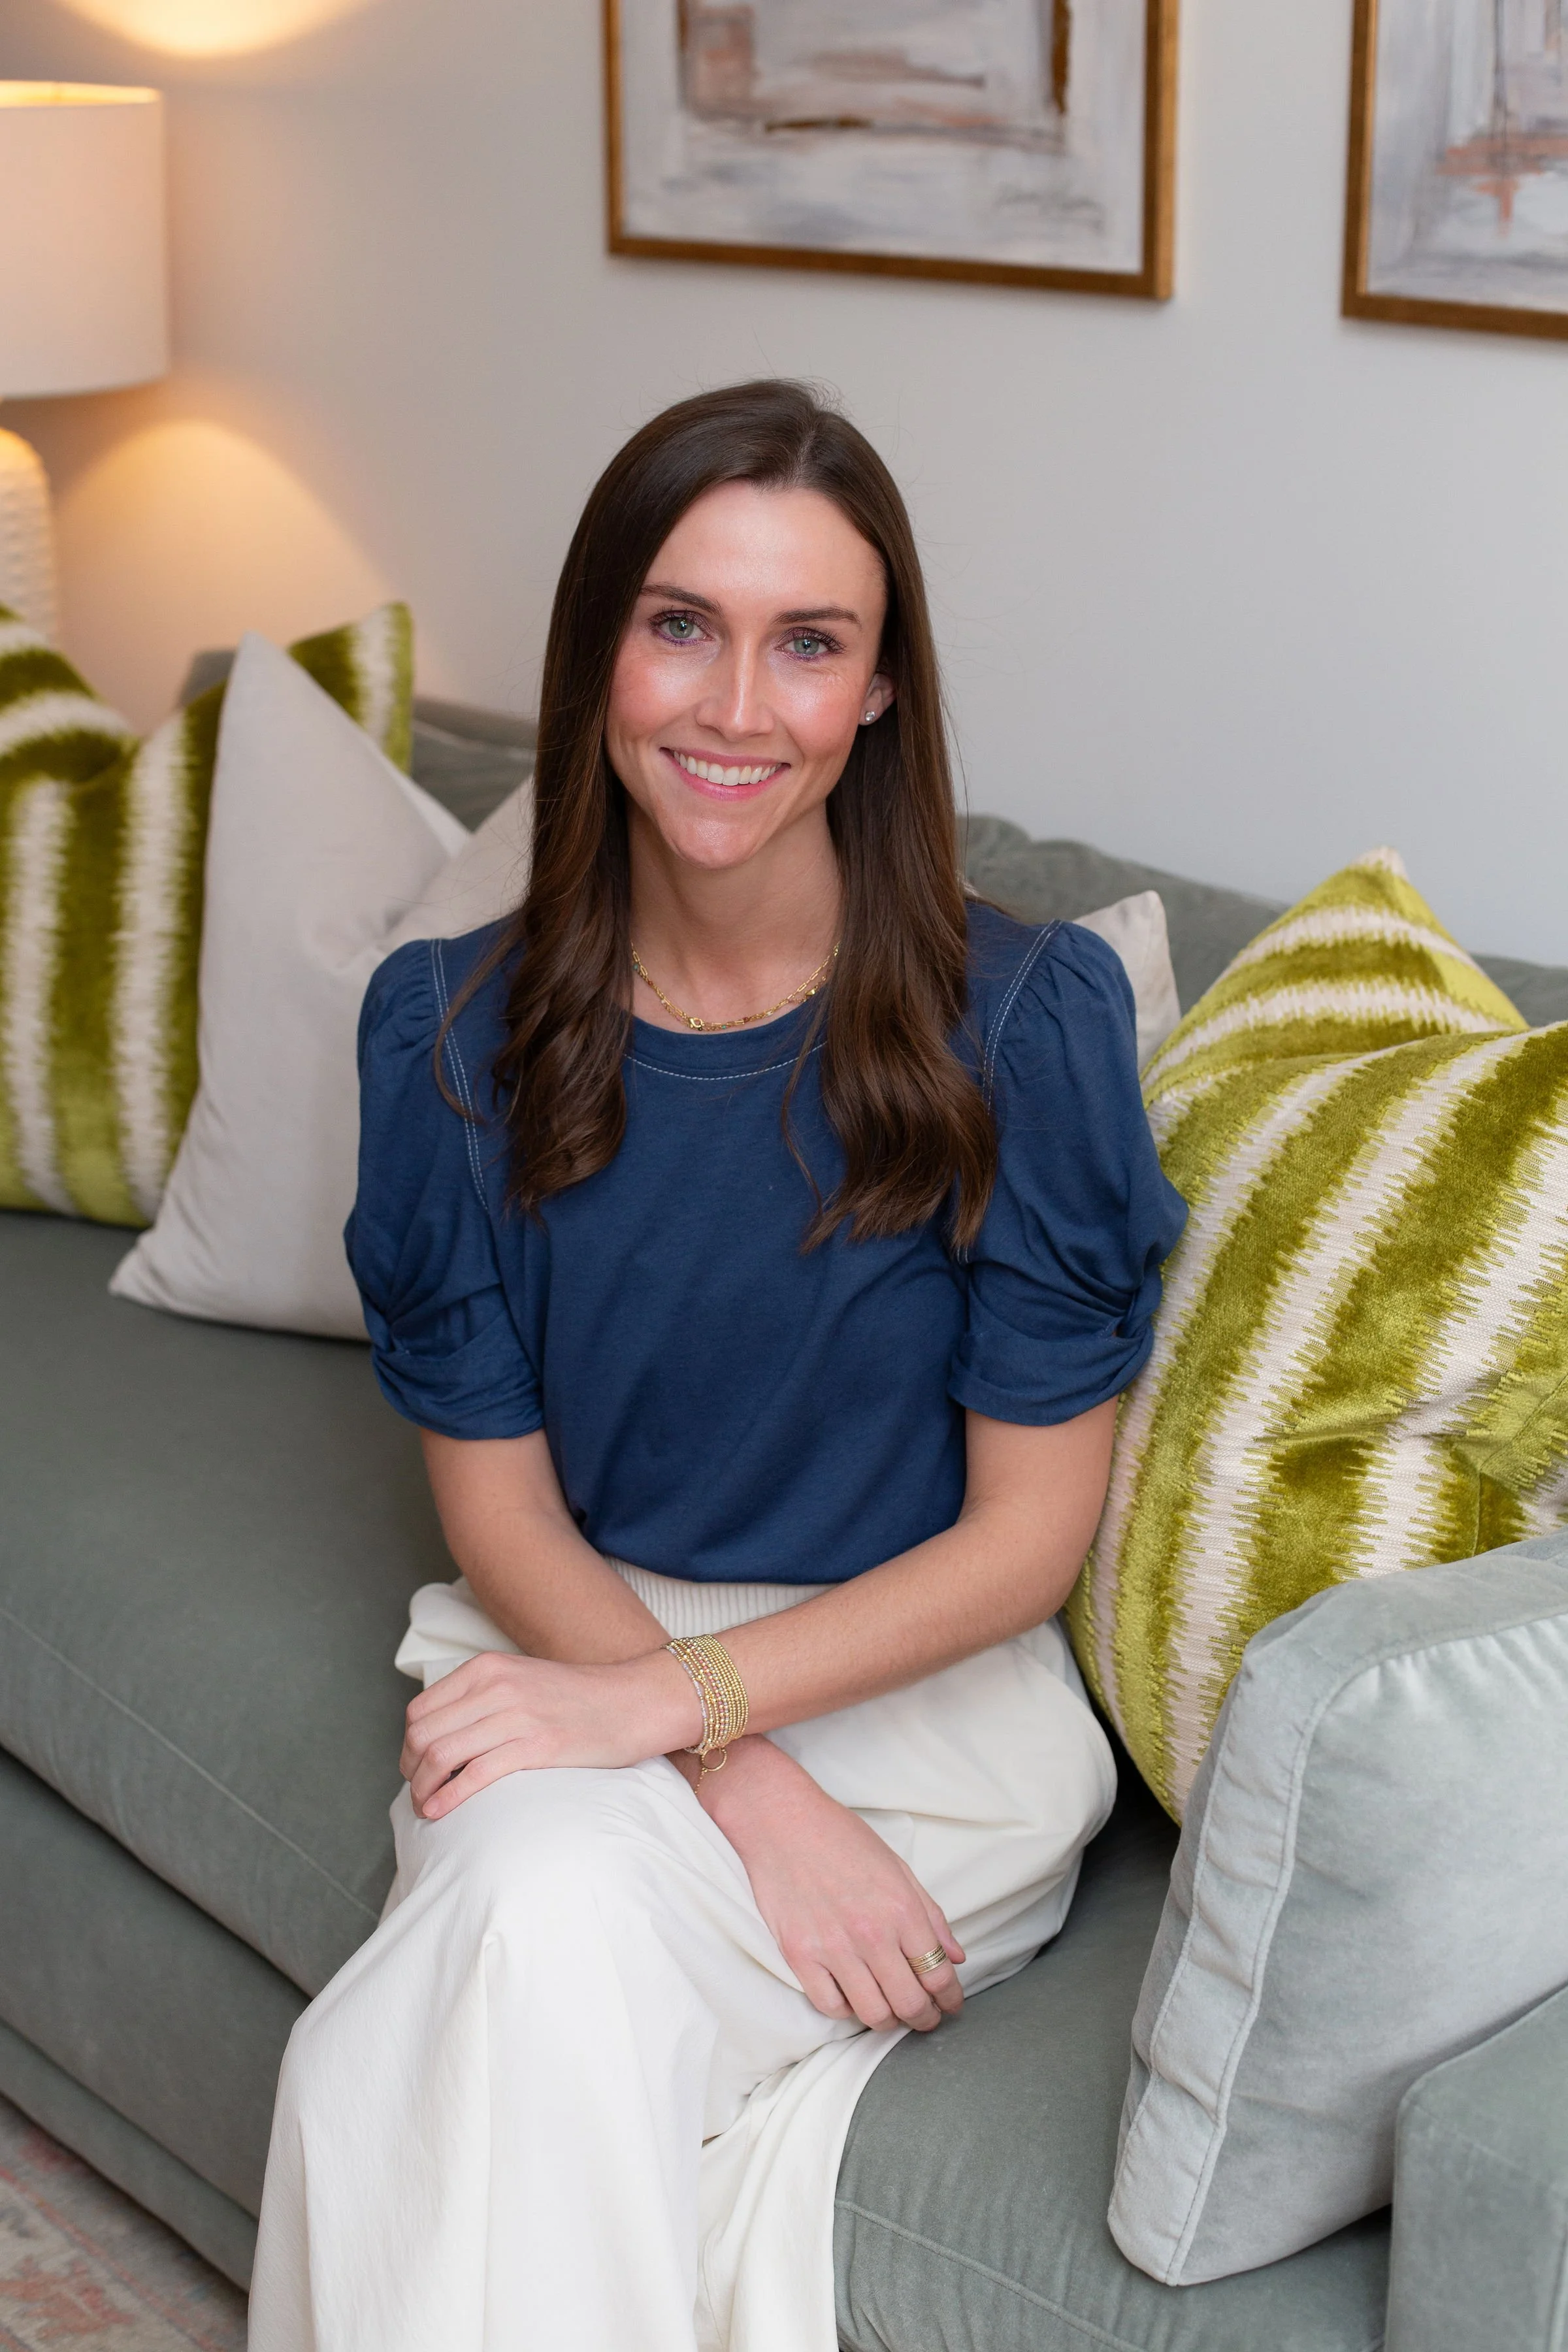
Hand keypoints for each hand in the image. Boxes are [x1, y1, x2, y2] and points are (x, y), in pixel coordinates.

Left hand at [401, 1649, 699, 1818]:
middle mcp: (496, 1686)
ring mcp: (517, 1715)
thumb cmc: (579, 1699)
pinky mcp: (538, 1745)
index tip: (415, 1769)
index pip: (420, 1710)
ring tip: (425, 1808)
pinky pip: (475, 1774)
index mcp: (487, 1668)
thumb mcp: (521, 1681)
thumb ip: (481, 1699)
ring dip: (423, 1789)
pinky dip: (448, 1798)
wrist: (635, 1701)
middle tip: (418, 1792)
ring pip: (441, 1755)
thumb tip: (440, 1736)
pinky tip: (439, 1812)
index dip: (408, 1746)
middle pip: (422, 1735)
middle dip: (410, 1771)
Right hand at [699, 1739, 964, 2031]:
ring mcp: (833, 1948)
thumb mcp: (898, 1868)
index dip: (950, 1999)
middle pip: (910, 2003)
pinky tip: (853, 1998)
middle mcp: (871, 1934)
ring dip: (889, 2021)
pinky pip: (831, 2006)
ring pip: (873, 2014)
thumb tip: (957, 1957)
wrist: (782, 1822)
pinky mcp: (800, 1956)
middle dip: (925, 2018)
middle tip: (925, 2018)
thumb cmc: (842, 1838)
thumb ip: (931, 1916)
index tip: (950, 2005)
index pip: (939, 1975)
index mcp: (902, 1909)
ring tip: (891, 2013)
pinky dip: (847, 2010)